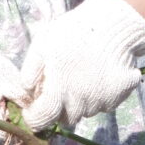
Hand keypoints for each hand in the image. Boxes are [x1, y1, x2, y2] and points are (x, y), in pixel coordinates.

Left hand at [20, 0, 144, 130]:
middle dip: (60, 109)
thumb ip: (30, 72)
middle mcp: (80, 103)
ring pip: (86, 112)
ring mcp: (101, 102)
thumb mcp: (42, 45)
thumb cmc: (73, 32)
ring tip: (81, 77)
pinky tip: (98, 75)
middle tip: (60, 89)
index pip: (42, 119)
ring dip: (80, 102)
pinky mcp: (118, 97)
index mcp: (59, 91)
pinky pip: (104, 104)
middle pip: (66, 119)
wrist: (114, 24)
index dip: (34, 119)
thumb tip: (25, 94)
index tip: (32, 113)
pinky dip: (99, 96)